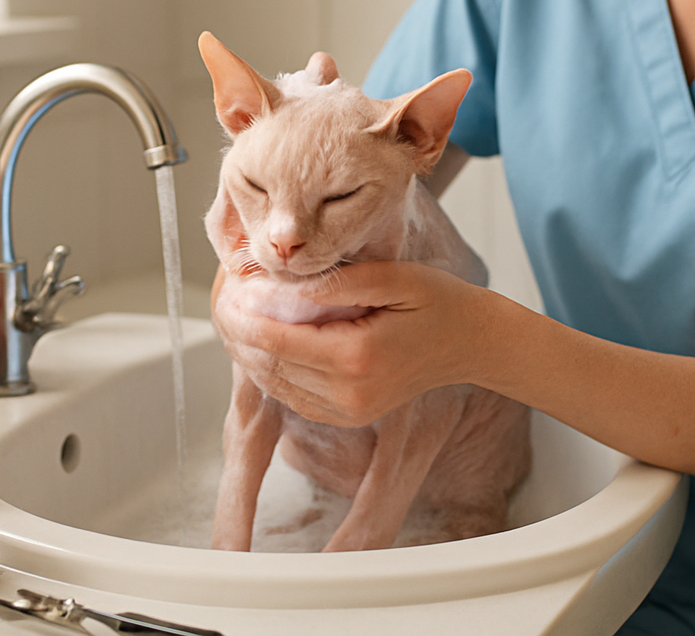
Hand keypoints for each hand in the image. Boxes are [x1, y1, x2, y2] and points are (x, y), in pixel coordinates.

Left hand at [210, 260, 501, 427]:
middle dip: (237, 331)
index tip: (227, 289)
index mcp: (356, 357)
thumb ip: (336, 282)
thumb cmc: (437, 302)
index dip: (243, 315)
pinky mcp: (347, 417)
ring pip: (274, 383)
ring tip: (233, 316)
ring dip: (247, 351)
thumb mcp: (392, 277)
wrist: (471, 343)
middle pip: (268, 363)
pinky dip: (270, 369)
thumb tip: (283, 283)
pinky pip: (292, 396)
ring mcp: (347, 411)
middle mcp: (348, 394)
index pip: (276, 339)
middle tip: (222, 298)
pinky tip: (261, 342)